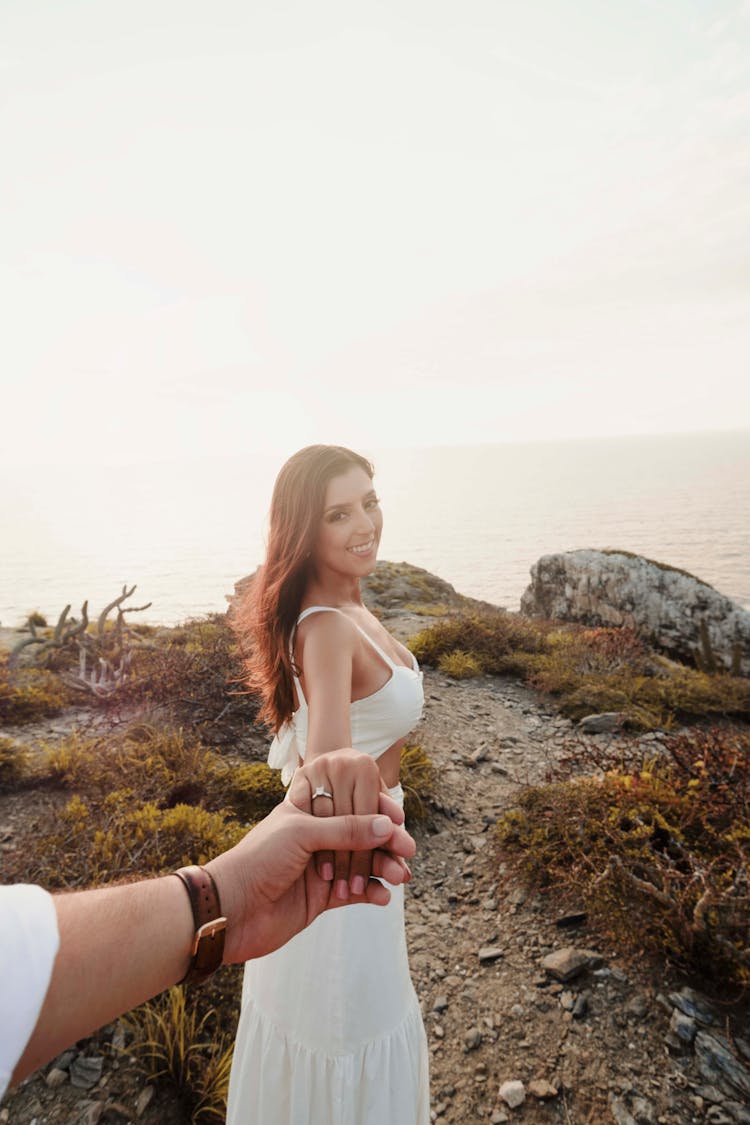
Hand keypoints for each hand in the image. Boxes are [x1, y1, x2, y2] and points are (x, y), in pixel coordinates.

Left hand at [206, 751, 414, 961]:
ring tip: (400, 877)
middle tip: (408, 851)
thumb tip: (387, 825)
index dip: (376, 809)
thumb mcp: (303, 834)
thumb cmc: (259, 859)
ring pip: (363, 863)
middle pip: (362, 835)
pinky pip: (356, 891)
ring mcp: (322, 867)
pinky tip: (383, 896)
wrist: (230, 910)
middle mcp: (317, 837)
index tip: (400, 817)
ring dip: (383, 868)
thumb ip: (346, 830)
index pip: (350, 804)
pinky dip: (372, 892)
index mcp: (308, 811)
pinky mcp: (323, 897)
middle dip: (387, 843)